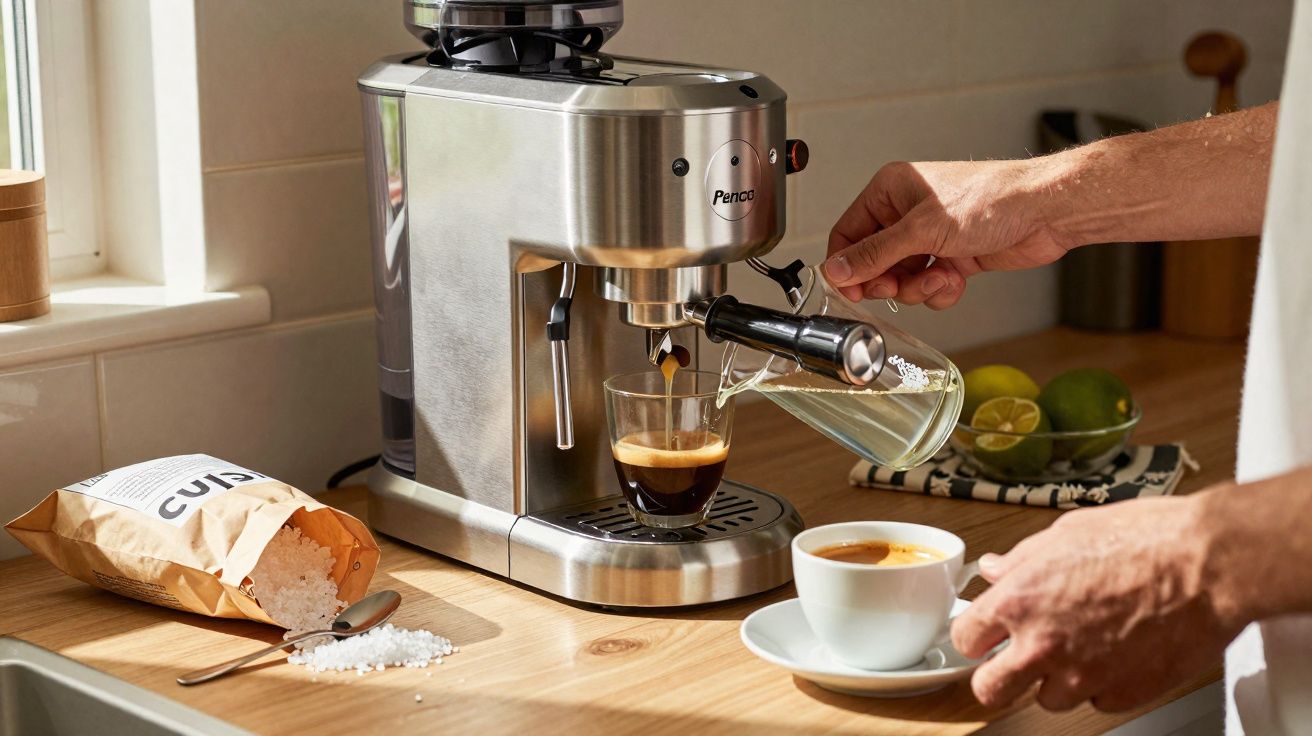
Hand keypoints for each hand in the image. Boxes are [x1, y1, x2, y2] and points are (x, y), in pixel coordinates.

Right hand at [824, 160, 1073, 306]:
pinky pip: (929, 285)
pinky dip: (940, 289)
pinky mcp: (952, 256)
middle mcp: (907, 212)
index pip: (848, 233)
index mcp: (891, 190)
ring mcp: (931, 236)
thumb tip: (836, 270)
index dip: (846, 266)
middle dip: (889, 281)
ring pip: (902, 278)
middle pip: (874, 262)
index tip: (849, 291)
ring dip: (919, 287)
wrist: (1045, 212)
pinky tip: (957, 278)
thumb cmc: (991, 200)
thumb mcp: (922, 230)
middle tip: (898, 287)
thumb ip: (875, 254)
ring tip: (941, 277)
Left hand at [950, 494, 1243, 711]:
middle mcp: (1044, 645)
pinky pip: (1097, 702)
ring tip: (1084, 645)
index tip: (986, 635)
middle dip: (998, 677)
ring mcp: (1083, 676)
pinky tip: (1118, 653)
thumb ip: (1022, 559)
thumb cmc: (1145, 539)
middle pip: (991, 690)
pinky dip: (1102, 685)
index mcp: (1020, 601)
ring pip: (1048, 699)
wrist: (1207, 564)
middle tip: (1014, 661)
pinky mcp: (1123, 694)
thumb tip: (996, 570)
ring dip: (1057, 679)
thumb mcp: (1067, 532)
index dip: (976, 636)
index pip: (966, 638)